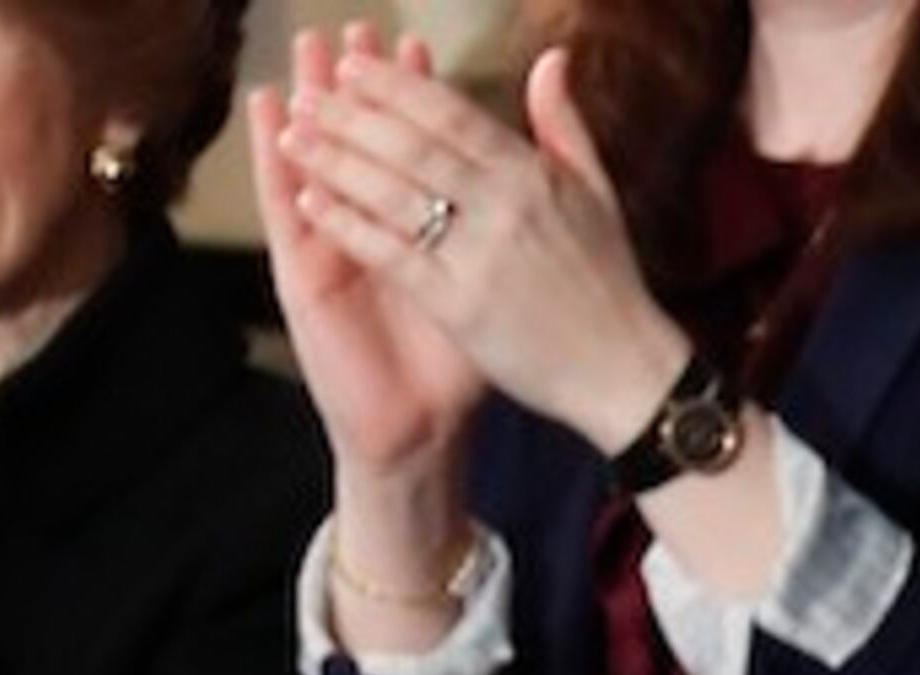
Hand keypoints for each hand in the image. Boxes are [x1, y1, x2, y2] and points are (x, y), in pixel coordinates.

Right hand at [250, 28, 484, 489]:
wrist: (422, 425)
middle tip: (355, 32)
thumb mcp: (496, 286)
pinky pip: (286, 211)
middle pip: (363, 142)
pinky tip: (269, 121)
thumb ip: (511, 228)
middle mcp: (376, 226)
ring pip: (319, 161)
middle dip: (361, 88)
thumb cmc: (461, 359)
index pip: (417, 147)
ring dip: (310, 106)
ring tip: (305, 54)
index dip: (416, 99)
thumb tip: (538, 175)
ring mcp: (335, 245)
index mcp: (423, 225)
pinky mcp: (305, 273)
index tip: (416, 49)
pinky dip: (275, 164)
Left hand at [276, 37, 690, 452]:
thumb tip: (551, 57)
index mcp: (534, 176)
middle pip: (414, 146)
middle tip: (308, 92)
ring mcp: (482, 258)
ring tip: (294, 138)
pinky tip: (312, 203)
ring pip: (396, 194)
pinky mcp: (462, 307)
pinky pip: (394, 255)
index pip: (452, 115)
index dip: (397, 85)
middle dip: (353, 114)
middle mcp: (506, 208)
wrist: (626, 371)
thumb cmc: (609, 283)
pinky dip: (349, 226)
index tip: (354, 66)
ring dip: (337, 161)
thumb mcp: (596, 192)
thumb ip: (563, 123)